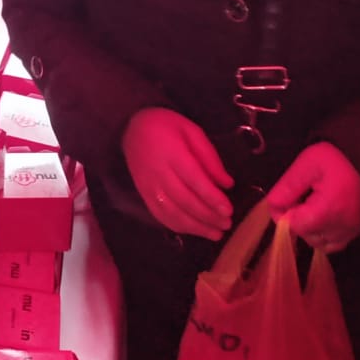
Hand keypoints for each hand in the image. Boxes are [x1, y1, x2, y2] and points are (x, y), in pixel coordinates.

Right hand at [122, 107, 232, 238]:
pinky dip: (178, 227)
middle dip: (207, 216)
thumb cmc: (166, 126)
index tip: (229, 210)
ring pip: (173, 212)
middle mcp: (158, 172)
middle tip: (227, 224)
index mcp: (172, 153)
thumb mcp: (192, 131)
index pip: (194, 180)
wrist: (131, 128)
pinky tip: (194, 231)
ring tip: (215, 234)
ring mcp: (148, 186)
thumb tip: (227, 184)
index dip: (212, 197)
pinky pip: (160, 215)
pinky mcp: (143, 195)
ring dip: (196, 226)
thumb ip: (209, 157)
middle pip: (185, 200)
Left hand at [265, 141, 359, 253]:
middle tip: (300, 198)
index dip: (285, 213)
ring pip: (318, 242)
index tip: (285, 199)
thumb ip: (288, 186)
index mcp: (331, 206)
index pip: (297, 225)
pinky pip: (332, 245)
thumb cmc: (332, 158)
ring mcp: (352, 230)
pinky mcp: (356, 232)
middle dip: (297, 219)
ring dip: (309, 228)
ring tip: (312, 205)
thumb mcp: (306, 164)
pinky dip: (322, 234)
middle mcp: (345, 224)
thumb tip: (274, 208)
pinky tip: (321, 217)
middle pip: (307, 235)